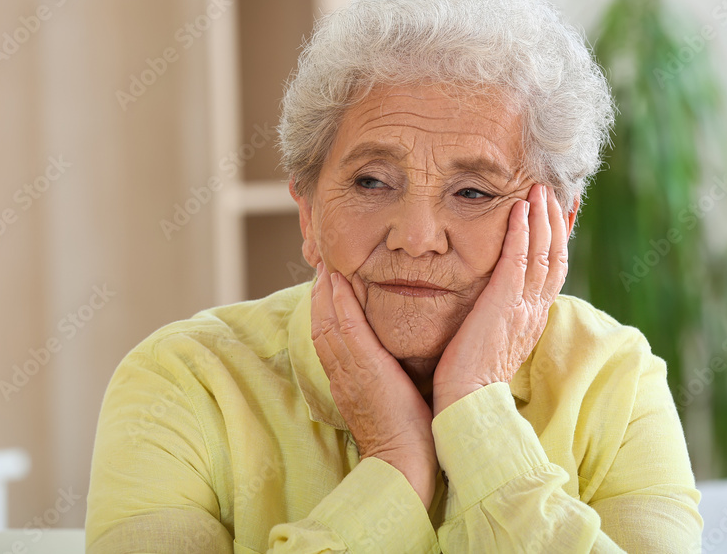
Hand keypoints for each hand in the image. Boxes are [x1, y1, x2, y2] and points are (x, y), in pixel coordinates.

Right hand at [310, 262, 437, 507]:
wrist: (403, 464)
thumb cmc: (407, 435)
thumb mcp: (390, 397)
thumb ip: (387, 374)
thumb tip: (399, 356)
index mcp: (346, 379)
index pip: (329, 333)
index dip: (324, 305)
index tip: (327, 279)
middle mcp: (341, 372)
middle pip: (321, 322)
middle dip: (319, 291)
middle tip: (321, 261)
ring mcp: (348, 371)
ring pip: (327, 322)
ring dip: (324, 290)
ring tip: (325, 262)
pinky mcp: (363, 370)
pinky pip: (345, 330)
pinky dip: (338, 305)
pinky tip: (337, 282)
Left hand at [432, 183, 568, 414]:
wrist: (467, 403)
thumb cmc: (469, 380)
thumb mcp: (491, 343)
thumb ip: (496, 320)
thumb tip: (488, 306)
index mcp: (532, 320)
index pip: (552, 272)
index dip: (556, 242)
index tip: (554, 216)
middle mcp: (535, 310)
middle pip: (555, 256)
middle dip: (554, 222)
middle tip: (551, 193)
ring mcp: (522, 307)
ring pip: (543, 253)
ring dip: (541, 218)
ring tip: (539, 190)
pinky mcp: (504, 304)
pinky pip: (519, 260)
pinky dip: (522, 232)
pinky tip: (518, 209)